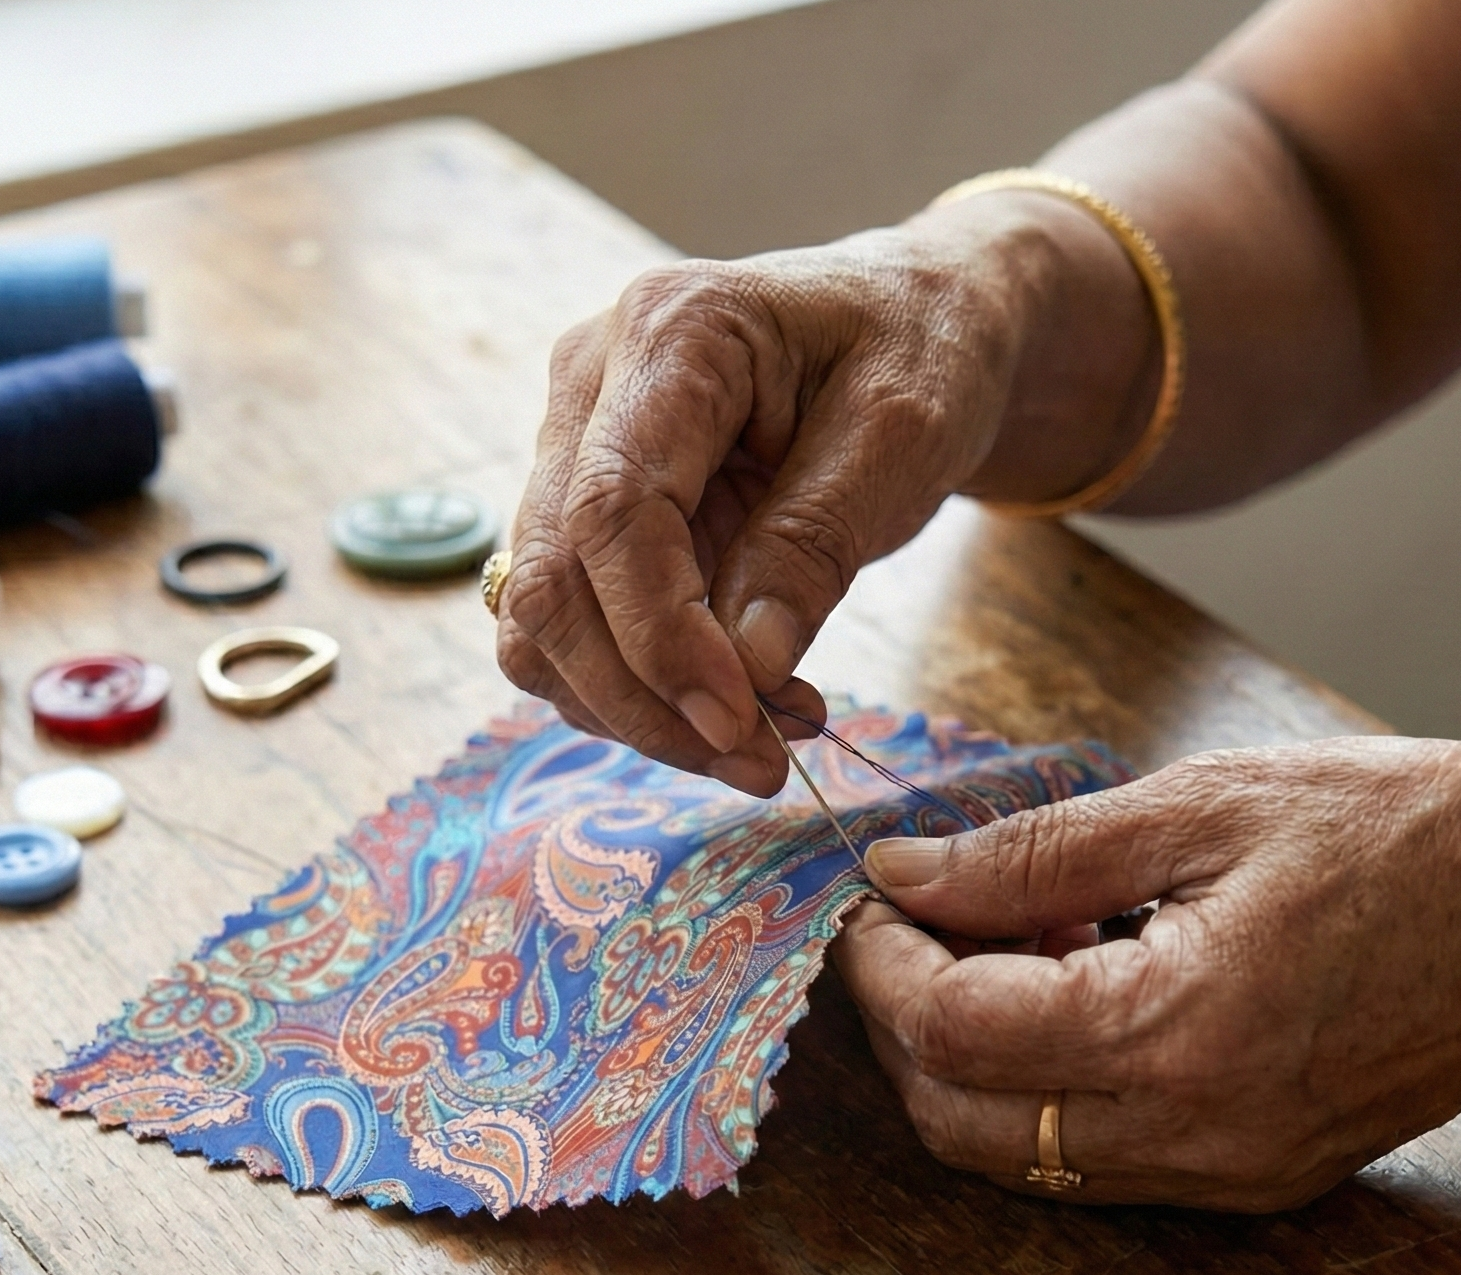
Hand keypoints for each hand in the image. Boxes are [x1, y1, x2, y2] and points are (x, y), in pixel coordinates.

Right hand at [495, 197, 1152, 794]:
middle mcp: (588, 386)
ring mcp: (572, 450)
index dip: (661, 637)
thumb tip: (745, 672)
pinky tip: (740, 703)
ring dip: (639, 712)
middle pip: (554, 581)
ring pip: (543, 624)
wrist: (913, 325)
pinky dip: (640, 694)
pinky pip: (571, 633)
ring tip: (764, 738)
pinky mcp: (582, 514)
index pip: (613, 511)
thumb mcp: (902, 437)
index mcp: (670, 332)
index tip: (740, 723)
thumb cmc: (918, 355)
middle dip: (647, 700)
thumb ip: (815, 545)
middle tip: (761, 764)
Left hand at [831, 738, 1460, 1209]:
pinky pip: (1094, 1161)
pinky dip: (1045, 1088)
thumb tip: (904, 873)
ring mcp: (1224, 1173)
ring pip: (1017, 1158)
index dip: (883, 965)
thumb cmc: (1414, 834)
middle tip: (911, 926)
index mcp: (1177, 1030)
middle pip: (960, 1122)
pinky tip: (1072, 994)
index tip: (872, 899)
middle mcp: (1191, 1133)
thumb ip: (1035, 852)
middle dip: (903, 1026)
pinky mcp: (1251, 1178)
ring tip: (999, 950)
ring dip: (968, 1063)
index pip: (955, 1031)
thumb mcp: (1209, 804)